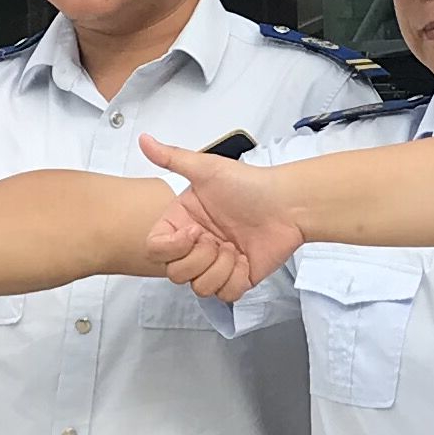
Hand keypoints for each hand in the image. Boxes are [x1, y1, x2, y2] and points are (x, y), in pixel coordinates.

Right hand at [136, 134, 301, 298]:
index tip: (194, 231)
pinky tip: (245, 259)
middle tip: (219, 239)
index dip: (171, 247)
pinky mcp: (237, 278)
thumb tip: (145, 139)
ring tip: (235, 247)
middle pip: (175, 273)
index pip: (156, 249)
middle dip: (199, 258)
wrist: (288, 204)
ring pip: (199, 287)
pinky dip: (236, 279)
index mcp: (182, 222)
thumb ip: (172, 157)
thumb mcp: (208, 168)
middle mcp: (196, 245)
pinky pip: (225, 295)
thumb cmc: (250, 185)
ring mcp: (216, 264)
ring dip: (220, 268)